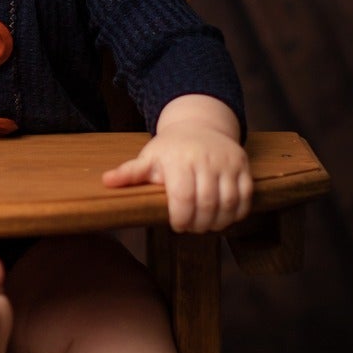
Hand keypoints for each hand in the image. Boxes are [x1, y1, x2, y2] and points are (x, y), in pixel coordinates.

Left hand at [101, 124, 252, 231]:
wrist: (199, 124)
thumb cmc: (170, 148)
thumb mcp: (148, 158)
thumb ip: (130, 173)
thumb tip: (106, 181)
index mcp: (179, 160)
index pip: (183, 198)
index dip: (181, 219)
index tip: (177, 225)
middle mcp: (205, 159)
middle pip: (207, 204)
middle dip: (199, 224)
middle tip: (192, 228)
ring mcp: (227, 162)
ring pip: (229, 202)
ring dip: (219, 222)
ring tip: (207, 225)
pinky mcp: (243, 166)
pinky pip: (245, 196)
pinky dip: (237, 213)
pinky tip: (224, 217)